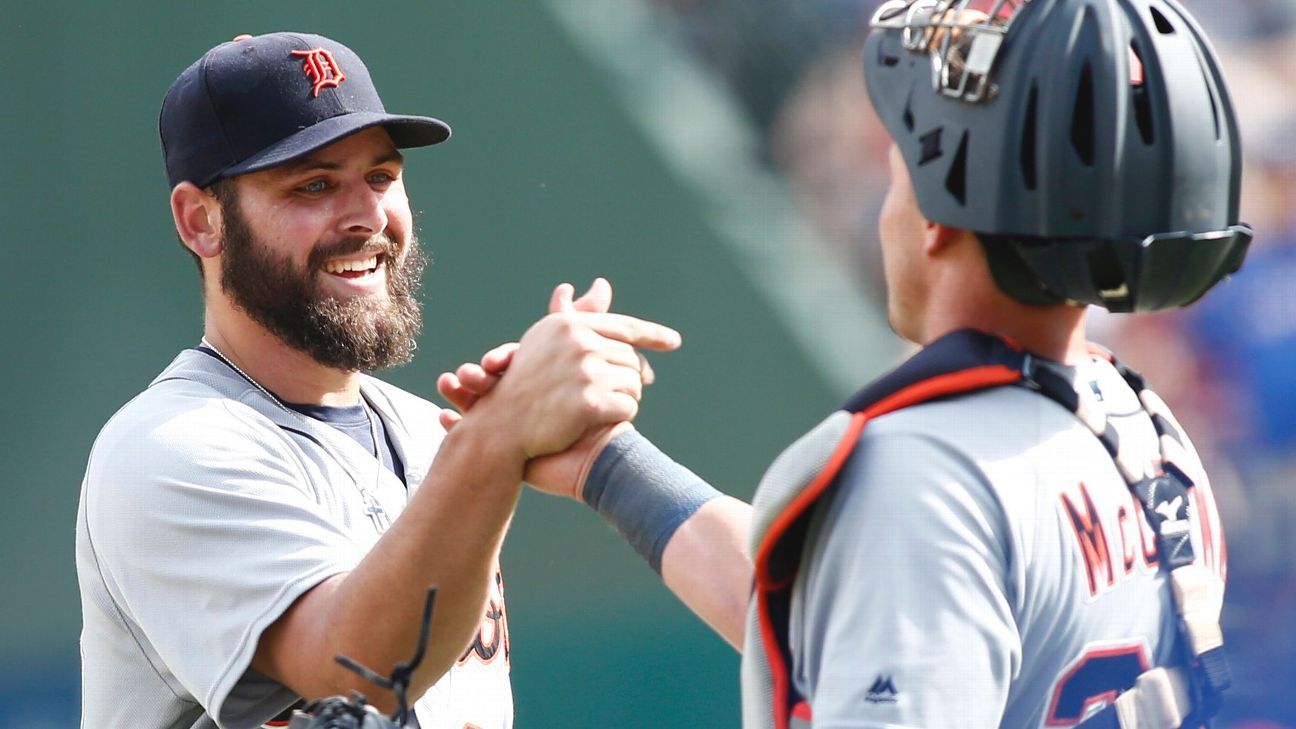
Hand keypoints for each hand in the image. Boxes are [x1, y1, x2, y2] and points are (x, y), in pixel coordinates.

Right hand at [441, 279, 677, 463]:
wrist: (502, 428)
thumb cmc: (525, 384)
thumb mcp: (548, 341)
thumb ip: (579, 313)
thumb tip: (603, 284)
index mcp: (569, 325)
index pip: (624, 327)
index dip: (653, 335)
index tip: (674, 342)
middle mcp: (578, 342)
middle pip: (631, 359)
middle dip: (629, 378)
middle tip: (617, 393)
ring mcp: (584, 371)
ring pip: (634, 383)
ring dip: (626, 397)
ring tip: (603, 407)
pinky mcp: (590, 401)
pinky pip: (629, 406)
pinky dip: (622, 416)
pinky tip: (603, 421)